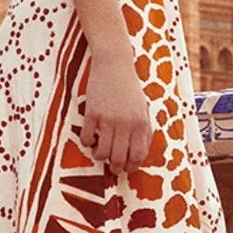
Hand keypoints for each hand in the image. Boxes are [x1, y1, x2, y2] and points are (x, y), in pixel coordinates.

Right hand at [81, 54, 153, 173]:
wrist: (114, 64)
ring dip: (100, 157)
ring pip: (102, 152)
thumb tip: (140, 153)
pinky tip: (90, 139)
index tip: (127, 168)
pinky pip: (87, 138)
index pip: (138, 155)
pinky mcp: (92, 113)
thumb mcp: (143, 109)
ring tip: (100, 153)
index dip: (132, 166)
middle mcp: (125, 124)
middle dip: (116, 168)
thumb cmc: (130, 88)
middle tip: (113, 168)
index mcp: (141, 124)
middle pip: (119, 158)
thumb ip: (144, 130)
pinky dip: (87, 143)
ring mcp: (107, 119)